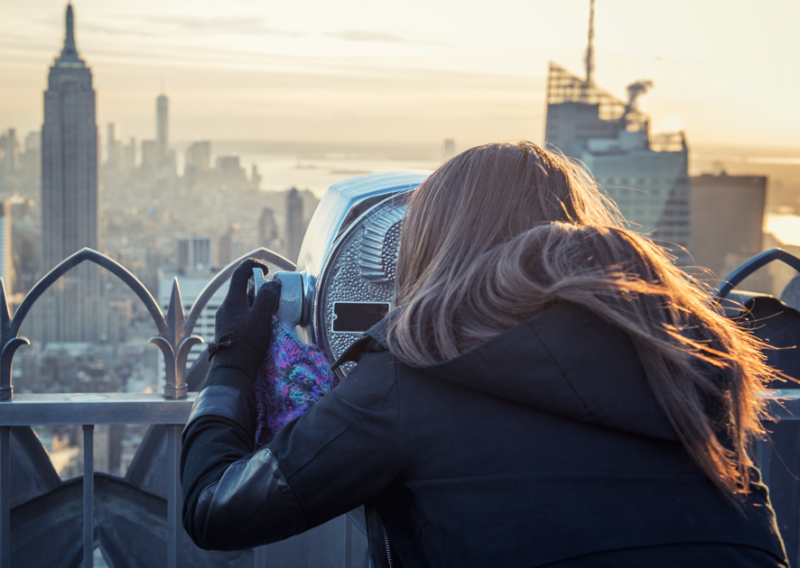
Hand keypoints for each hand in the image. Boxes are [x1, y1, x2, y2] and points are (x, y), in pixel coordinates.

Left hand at [208, 259, 281, 377]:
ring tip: (272, 315)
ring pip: (244, 305)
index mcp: (232, 300)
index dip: (254, 266)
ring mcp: (225, 320)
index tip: (268, 271)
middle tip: (276, 299)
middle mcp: (226, 308)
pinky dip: (253, 317)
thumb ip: (268, 297)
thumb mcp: (261, 317)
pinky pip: (242, 317)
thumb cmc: (247, 343)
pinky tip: (263, 328)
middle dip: (261, 291)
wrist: (232, 371)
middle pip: (244, 290)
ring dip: (258, 305)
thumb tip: (273, 283)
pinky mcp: (228, 332)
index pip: (240, 273)